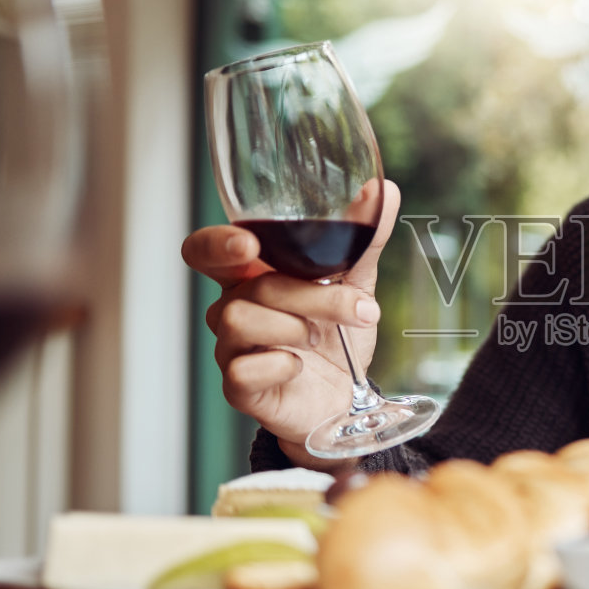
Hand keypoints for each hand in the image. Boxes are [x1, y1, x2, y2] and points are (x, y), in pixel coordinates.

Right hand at [181, 181, 402, 470]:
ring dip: (295, 326)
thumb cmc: (337, 336)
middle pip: (247, 286)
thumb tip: (383, 190)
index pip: (205, 250)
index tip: (249, 244)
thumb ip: (364, 239)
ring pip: (240, 321)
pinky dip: (279, 364)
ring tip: (321, 338)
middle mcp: (232, 308)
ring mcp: (231, 349)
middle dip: (306, 293)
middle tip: (354, 305)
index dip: (216, 243)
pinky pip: (242, 370)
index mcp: (250, 276)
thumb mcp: (356, 282)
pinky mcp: (239, 388)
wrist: (348, 398)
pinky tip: (299, 366)